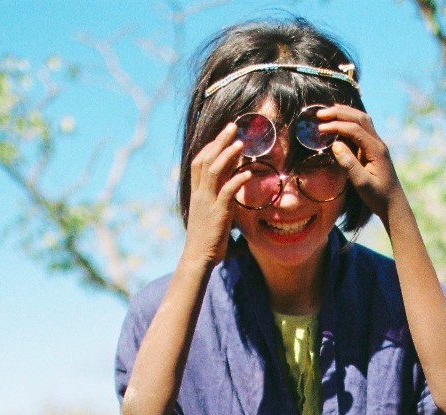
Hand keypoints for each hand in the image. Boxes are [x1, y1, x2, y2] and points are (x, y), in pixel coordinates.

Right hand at [182, 123, 249, 265]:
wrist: (197, 257)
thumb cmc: (206, 239)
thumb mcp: (211, 214)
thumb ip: (218, 200)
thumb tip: (232, 188)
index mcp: (197, 193)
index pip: (199, 162)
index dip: (210, 146)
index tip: (223, 136)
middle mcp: (200, 194)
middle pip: (206, 159)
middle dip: (219, 141)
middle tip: (232, 126)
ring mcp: (208, 202)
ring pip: (214, 171)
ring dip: (228, 154)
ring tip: (240, 142)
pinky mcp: (218, 213)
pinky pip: (227, 191)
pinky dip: (237, 179)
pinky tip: (248, 172)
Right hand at [317, 105, 403, 218]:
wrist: (393, 204)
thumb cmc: (377, 196)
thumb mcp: (362, 183)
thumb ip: (349, 164)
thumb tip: (335, 145)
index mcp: (376, 150)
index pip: (355, 129)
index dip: (336, 126)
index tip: (320, 128)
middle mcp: (378, 143)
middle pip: (360, 118)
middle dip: (340, 113)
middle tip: (320, 113)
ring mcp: (377, 145)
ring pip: (362, 120)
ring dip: (345, 114)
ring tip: (328, 112)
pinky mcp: (374, 149)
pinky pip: (362, 129)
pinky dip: (349, 122)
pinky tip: (339, 122)